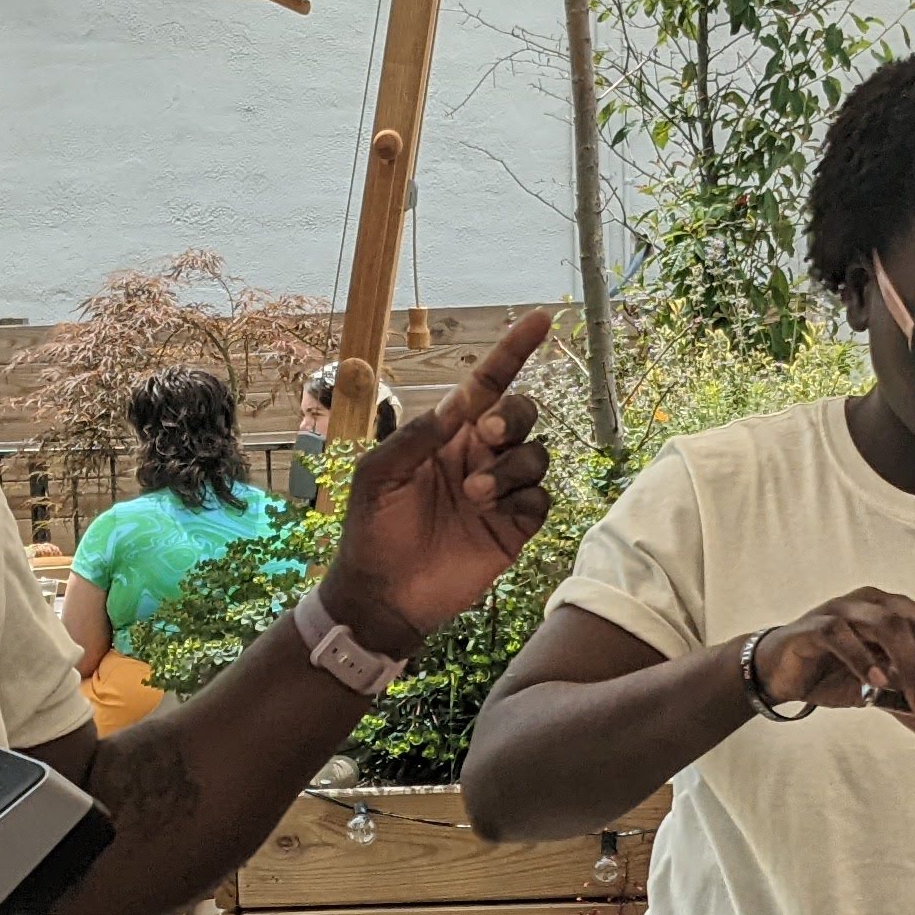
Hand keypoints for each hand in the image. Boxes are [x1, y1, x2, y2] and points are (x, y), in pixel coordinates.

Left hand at [319, 309, 557, 651]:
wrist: (383, 595)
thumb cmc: (372, 530)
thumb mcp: (379, 474)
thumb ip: (418, 435)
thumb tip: (460, 404)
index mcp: (446, 434)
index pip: (487, 384)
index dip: (514, 350)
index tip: (542, 319)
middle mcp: (479, 456)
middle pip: (522, 413)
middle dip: (513, 416)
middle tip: (487, 435)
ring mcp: (500, 492)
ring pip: (536, 456)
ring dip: (510, 468)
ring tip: (473, 495)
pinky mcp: (514, 528)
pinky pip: (540, 499)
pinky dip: (523, 499)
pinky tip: (493, 513)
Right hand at [755, 587, 914, 737]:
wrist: (780, 673)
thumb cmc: (832, 673)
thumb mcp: (879, 695)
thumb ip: (911, 709)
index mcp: (901, 614)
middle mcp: (879, 604)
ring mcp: (846, 609)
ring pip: (890, 626)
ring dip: (912, 668)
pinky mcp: (815, 624)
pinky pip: (842, 634)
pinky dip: (863, 658)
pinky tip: (876, 684)